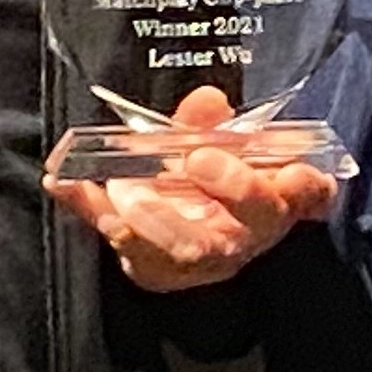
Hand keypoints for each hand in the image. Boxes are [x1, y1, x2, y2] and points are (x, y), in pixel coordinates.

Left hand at [51, 86, 336, 291]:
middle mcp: (245, 235)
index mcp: (275, 198)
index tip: (292, 172)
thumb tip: (207, 102)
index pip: (307, 195)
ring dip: (153, 217)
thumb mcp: (216, 139)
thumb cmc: (213, 172)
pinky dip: (91, 209)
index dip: (306, 188)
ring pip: (187, 251)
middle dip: (231, 190)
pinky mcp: (155, 269)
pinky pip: (125, 248)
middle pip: (251, 225)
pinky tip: (64, 183)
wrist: (181, 215)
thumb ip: (208, 125)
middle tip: (198, 159)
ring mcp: (200, 260)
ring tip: (123, 187)